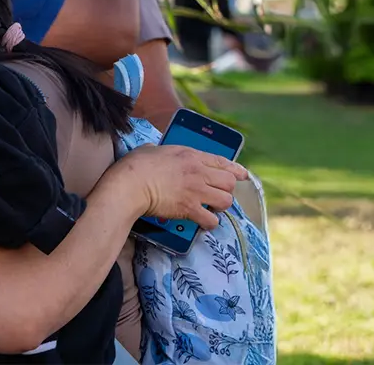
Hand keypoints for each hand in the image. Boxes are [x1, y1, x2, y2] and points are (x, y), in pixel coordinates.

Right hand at [104, 144, 247, 229]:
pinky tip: (202, 222)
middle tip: (215, 195)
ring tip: (210, 208)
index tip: (243, 175)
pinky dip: (209, 223)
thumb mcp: (151, 150)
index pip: (222, 161)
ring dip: (220, 206)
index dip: (236, 169)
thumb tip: (154, 154)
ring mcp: (196, 191)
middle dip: (225, 190)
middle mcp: (198, 172)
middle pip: (229, 182)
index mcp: (190, 155)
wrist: (130, 184)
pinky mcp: (190, 208)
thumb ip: (161, 153)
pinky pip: (211, 219)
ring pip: (226, 201)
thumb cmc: (135, 166)